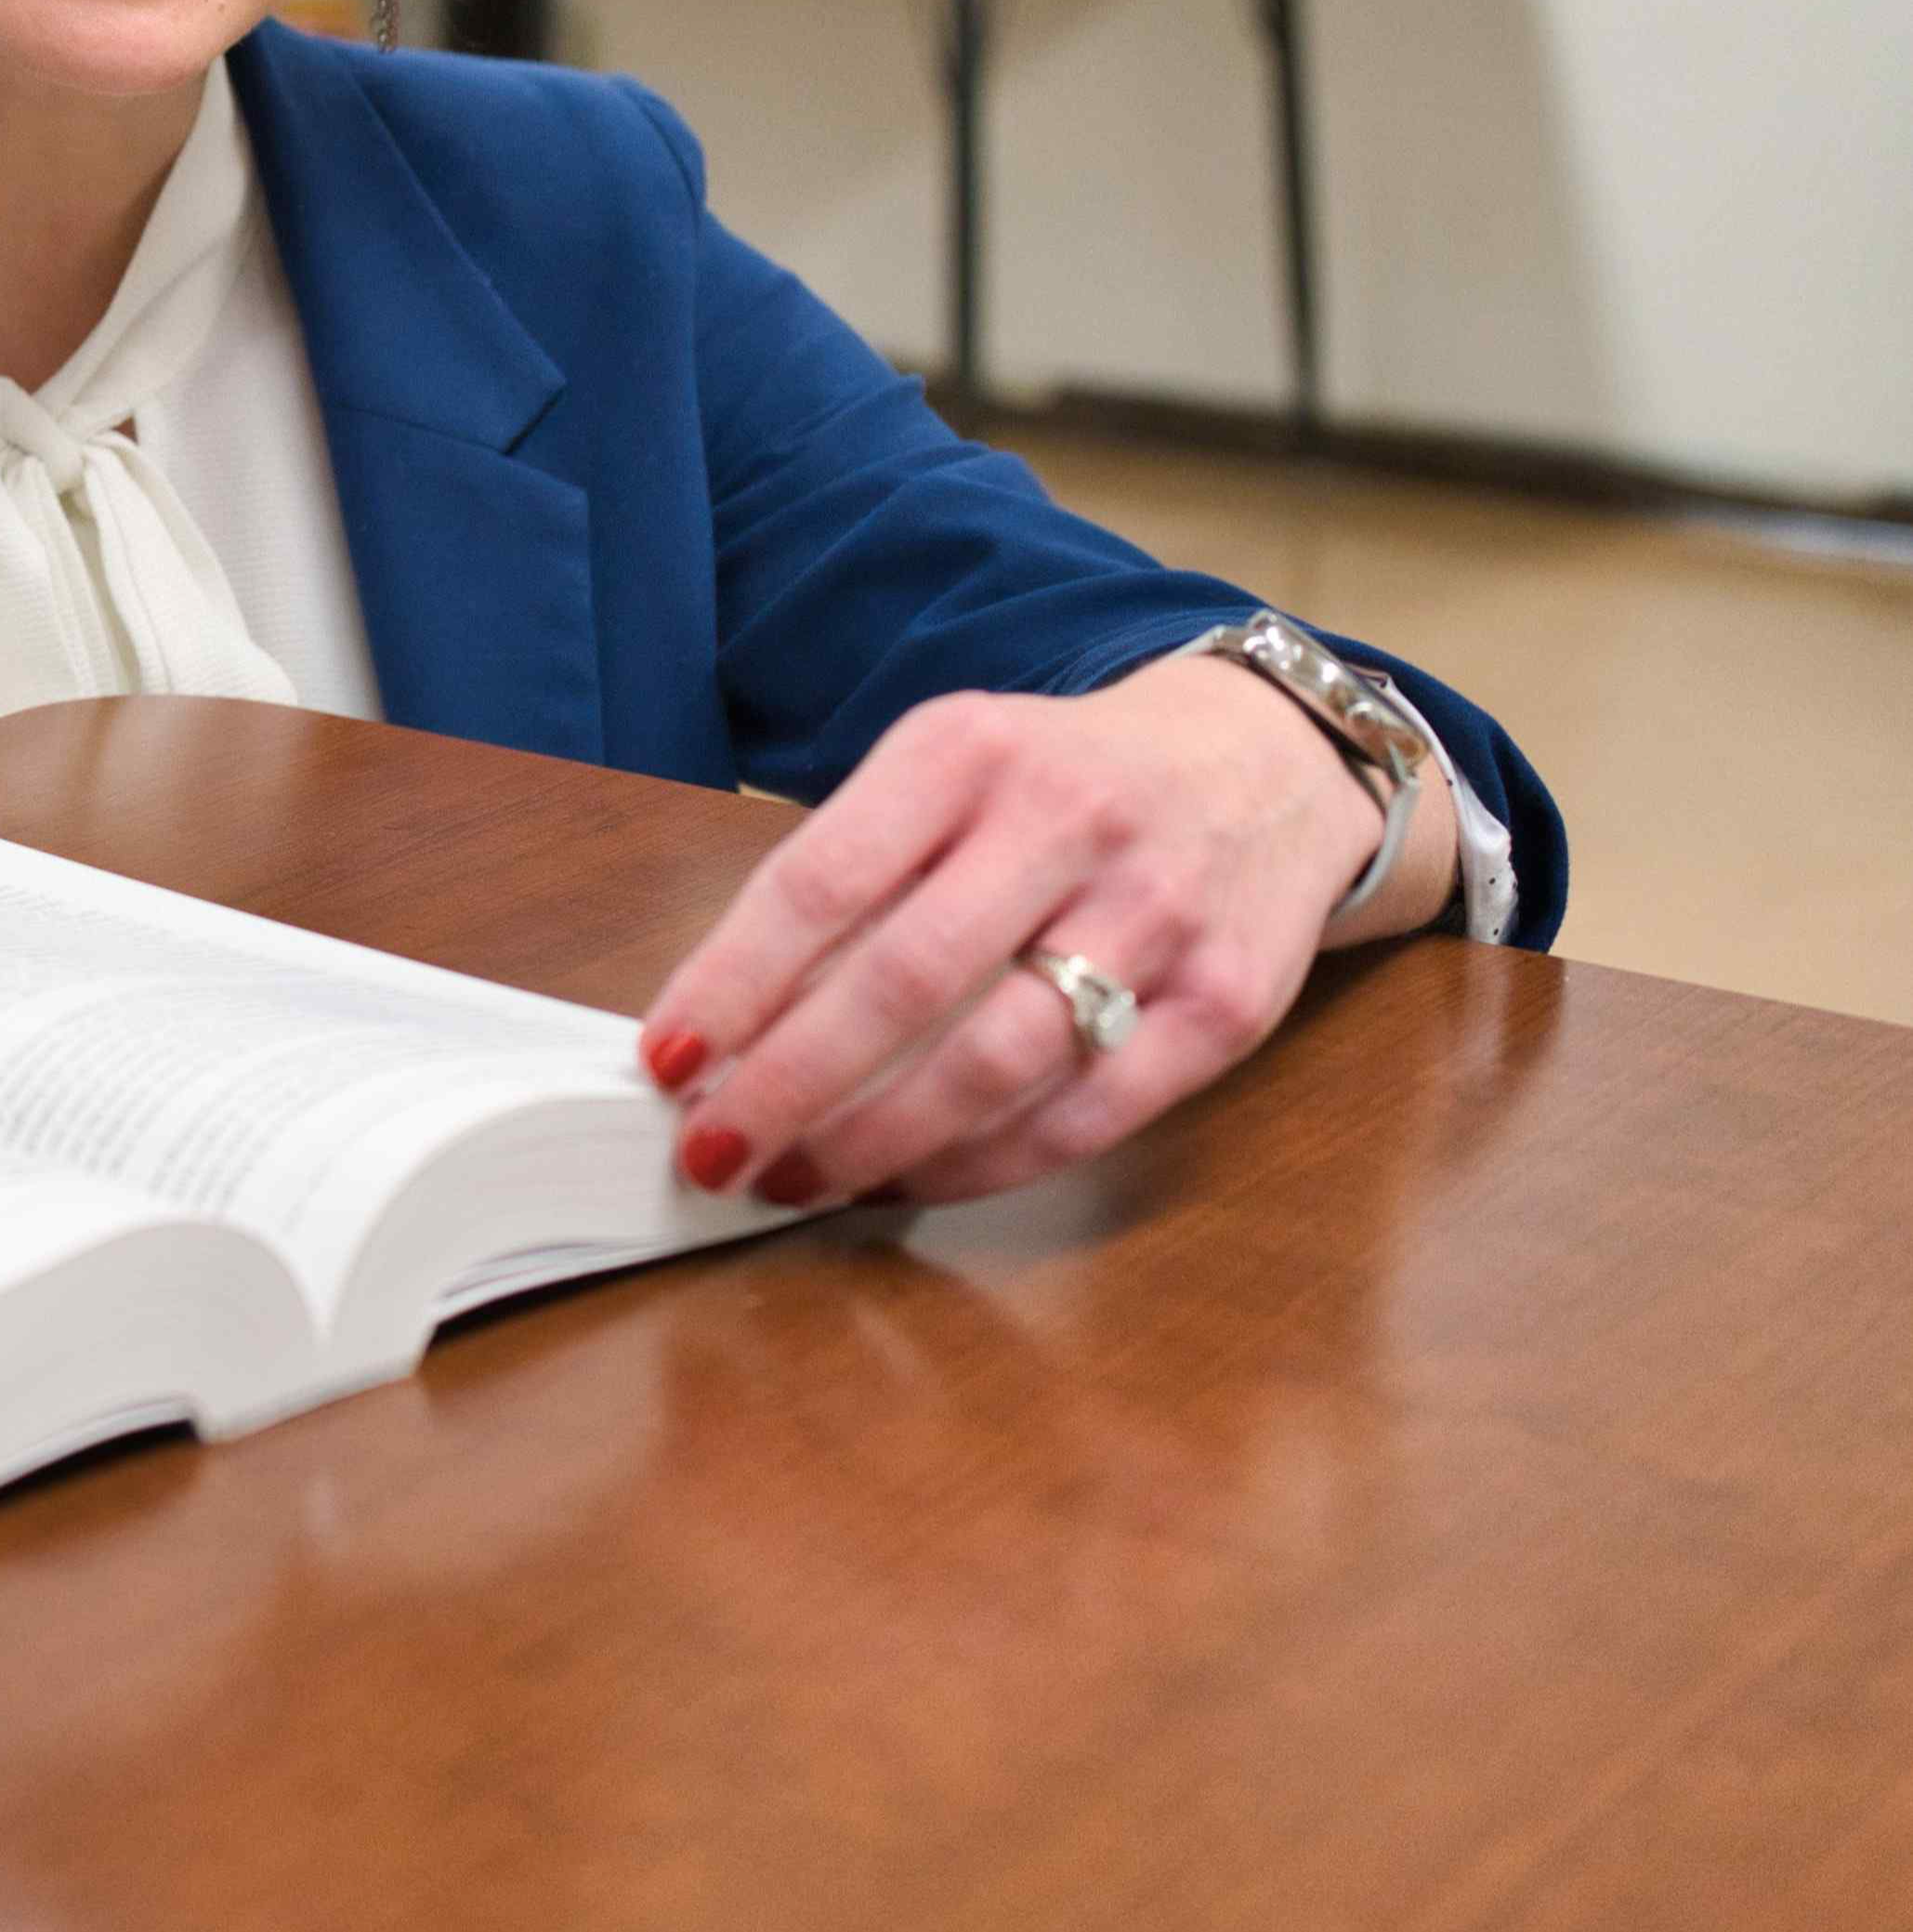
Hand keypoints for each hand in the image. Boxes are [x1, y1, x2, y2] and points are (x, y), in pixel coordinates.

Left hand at [636, 652, 1413, 1210]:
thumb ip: (852, 870)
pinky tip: (911, 1179)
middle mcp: (1067, 823)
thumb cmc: (1062, 781)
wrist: (1266, 763)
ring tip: (797, 1178)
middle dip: (789, 1084)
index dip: (732, 982)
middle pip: (903, 981)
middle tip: (713, 1151)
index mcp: (966, 752)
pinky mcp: (1228, 1005)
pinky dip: (983, 1163)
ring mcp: (1158, 916)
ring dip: (877, 1142)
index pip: (820, 881)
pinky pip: (1086, 1115)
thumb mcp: (949, 770)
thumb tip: (726, 1018)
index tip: (666, 1059)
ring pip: (996, 1063)